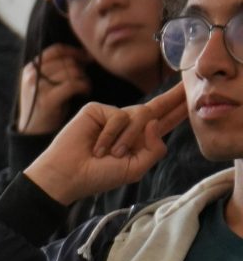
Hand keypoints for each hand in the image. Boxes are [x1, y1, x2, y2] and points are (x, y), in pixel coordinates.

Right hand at [18, 43, 92, 134]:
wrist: (34, 131)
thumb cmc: (46, 105)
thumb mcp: (45, 83)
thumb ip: (57, 68)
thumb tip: (85, 54)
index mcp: (30, 69)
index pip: (57, 50)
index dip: (75, 52)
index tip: (87, 59)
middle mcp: (32, 76)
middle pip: (67, 61)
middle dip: (81, 69)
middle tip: (84, 80)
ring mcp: (38, 88)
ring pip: (72, 72)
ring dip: (84, 78)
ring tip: (84, 88)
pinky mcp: (48, 100)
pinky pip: (74, 84)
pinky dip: (84, 87)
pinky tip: (85, 92)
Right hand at [23, 83, 187, 205]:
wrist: (69, 175)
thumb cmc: (99, 175)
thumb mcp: (136, 168)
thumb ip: (155, 148)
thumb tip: (155, 121)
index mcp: (138, 140)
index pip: (163, 122)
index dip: (178, 110)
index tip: (191, 96)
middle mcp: (127, 125)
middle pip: (156, 107)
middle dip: (173, 97)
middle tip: (188, 84)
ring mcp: (112, 116)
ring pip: (142, 115)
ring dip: (129, 138)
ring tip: (112, 154)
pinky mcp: (97, 110)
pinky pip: (119, 116)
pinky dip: (110, 134)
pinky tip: (97, 147)